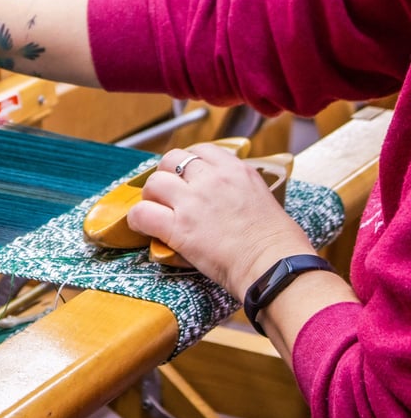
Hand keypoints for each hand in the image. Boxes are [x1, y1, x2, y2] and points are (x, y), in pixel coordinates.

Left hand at [127, 142, 316, 297]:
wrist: (276, 268)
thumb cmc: (278, 243)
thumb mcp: (263, 199)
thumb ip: (239, 189)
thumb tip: (226, 197)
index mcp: (236, 170)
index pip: (200, 150)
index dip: (187, 162)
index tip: (185, 176)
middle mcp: (212, 179)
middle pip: (171, 159)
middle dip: (166, 175)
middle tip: (168, 194)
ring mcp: (193, 202)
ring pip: (153, 182)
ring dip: (151, 196)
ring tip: (156, 210)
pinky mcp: (179, 227)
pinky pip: (142, 213)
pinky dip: (138, 220)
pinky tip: (144, 227)